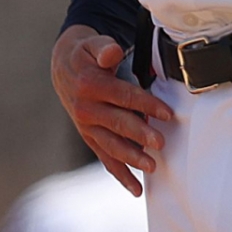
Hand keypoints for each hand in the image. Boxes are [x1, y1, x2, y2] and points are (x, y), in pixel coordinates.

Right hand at [51, 25, 173, 194]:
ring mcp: (86, 126)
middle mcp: (85, 108)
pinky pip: (105, 157)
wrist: (64, 68)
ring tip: (151, 167)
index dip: (146, 104)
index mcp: (90, 84)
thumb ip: (104, 48)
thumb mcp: (93, 43)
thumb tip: (112, 53)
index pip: (123, 96)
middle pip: (117, 123)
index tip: (166, 114)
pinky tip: (136, 189)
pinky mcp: (89, 137)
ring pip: (111, 145)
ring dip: (131, 158)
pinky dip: (120, 174)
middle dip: (140, 135)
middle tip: (160, 143)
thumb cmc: (87, 54)